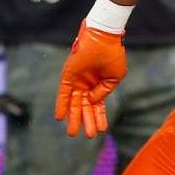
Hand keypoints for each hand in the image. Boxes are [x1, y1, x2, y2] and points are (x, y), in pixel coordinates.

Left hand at [54, 20, 126, 138]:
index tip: (101, 130)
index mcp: (99, 84)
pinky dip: (61, 105)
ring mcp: (77, 81)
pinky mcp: (68, 76)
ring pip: (74, 104)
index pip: (97, 105)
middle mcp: (87, 84)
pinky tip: (60, 117)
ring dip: (74, 118)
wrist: (104, 37)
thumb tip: (92, 102)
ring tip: (73, 133)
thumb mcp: (114, 77)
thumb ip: (104, 91)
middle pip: (85, 107)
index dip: (99, 117)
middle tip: (88, 136)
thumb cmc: (112, 54)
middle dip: (87, 121)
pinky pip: (63, 93)